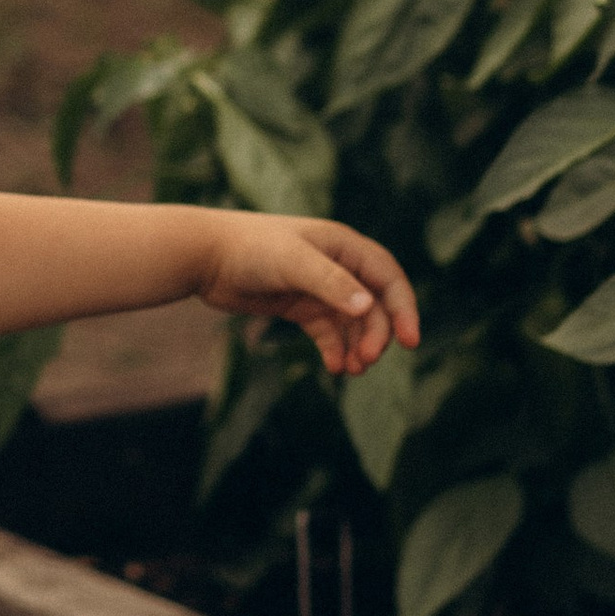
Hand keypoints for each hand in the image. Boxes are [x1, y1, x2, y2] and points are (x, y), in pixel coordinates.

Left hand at [191, 212, 419, 377]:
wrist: (204, 255)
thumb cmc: (250, 249)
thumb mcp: (294, 263)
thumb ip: (331, 284)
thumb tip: (368, 307)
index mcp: (344, 246)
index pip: (388, 279)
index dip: (404, 309)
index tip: (410, 341)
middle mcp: (337, 266)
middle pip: (373, 305)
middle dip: (376, 334)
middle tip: (367, 360)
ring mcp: (318, 287)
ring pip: (352, 323)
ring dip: (357, 346)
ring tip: (353, 369)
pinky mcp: (299, 306)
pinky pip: (327, 332)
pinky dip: (335, 349)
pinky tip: (336, 366)